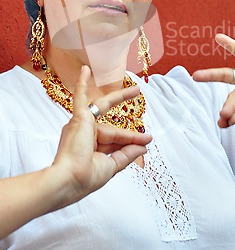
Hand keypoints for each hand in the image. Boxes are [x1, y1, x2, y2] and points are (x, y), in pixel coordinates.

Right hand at [52, 66, 151, 205]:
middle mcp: (84, 135)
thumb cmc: (86, 177)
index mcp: (91, 148)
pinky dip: (81, 84)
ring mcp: (80, 125)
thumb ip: (127, 155)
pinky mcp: (78, 118)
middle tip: (146, 124)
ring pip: (104, 110)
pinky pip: (79, 97)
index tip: (148, 140)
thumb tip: (143, 146)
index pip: (116, 141)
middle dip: (130, 132)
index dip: (133, 140)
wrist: (70, 179)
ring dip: (120, 97)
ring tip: (136, 89)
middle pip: (113, 130)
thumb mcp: (112, 166)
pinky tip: (85, 70)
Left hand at [193, 34, 234, 127]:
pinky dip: (230, 45)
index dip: (227, 118)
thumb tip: (228, 120)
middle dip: (227, 107)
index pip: (231, 113)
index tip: (223, 122)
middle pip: (228, 98)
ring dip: (210, 76)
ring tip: (196, 77)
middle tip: (223, 114)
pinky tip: (218, 39)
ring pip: (225, 75)